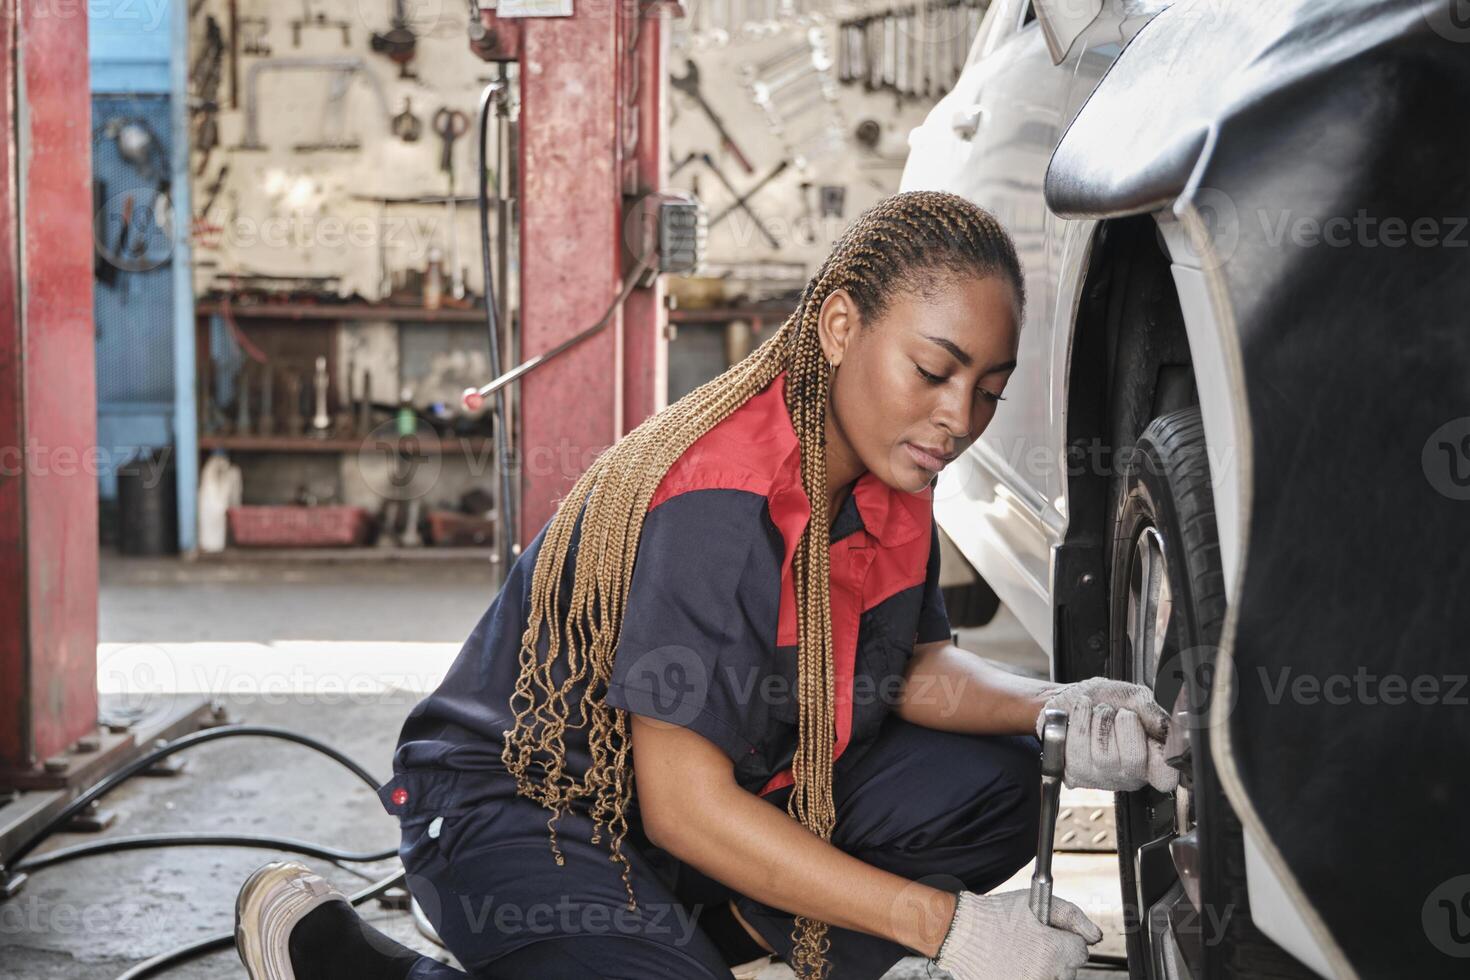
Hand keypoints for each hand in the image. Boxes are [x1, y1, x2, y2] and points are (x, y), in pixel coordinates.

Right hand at [932, 888, 1101, 979]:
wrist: (960, 932)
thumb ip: (1073, 916)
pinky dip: (1027, 976)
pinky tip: (1013, 966)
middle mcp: (1045, 974)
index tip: (1050, 935)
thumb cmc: (996, 916)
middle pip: (1068, 971)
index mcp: (1053, 950)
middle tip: (1032, 944)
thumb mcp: (1036, 903)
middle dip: (1056, 957)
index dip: (1065, 939)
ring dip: (1044, 971)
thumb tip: (1094, 934)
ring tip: (1020, 955)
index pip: (1080, 951)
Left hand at [1037, 677, 1177, 792]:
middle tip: (1118, 713)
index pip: (1166, 777)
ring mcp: (1101, 777)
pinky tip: (1082, 715)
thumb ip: (1153, 713)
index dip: (1164, 762)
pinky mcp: (1075, 774)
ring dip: (1099, 721)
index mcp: (1151, 759)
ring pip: (1103, 756)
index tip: (1155, 740)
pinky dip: (1080, 721)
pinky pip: (1077, 750)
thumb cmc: (1104, 699)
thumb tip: (1166, 729)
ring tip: (1098, 713)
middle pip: (1133, 760)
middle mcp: (1128, 774)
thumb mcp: (1134, 698)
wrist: (1072, 698)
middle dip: (1124, 724)